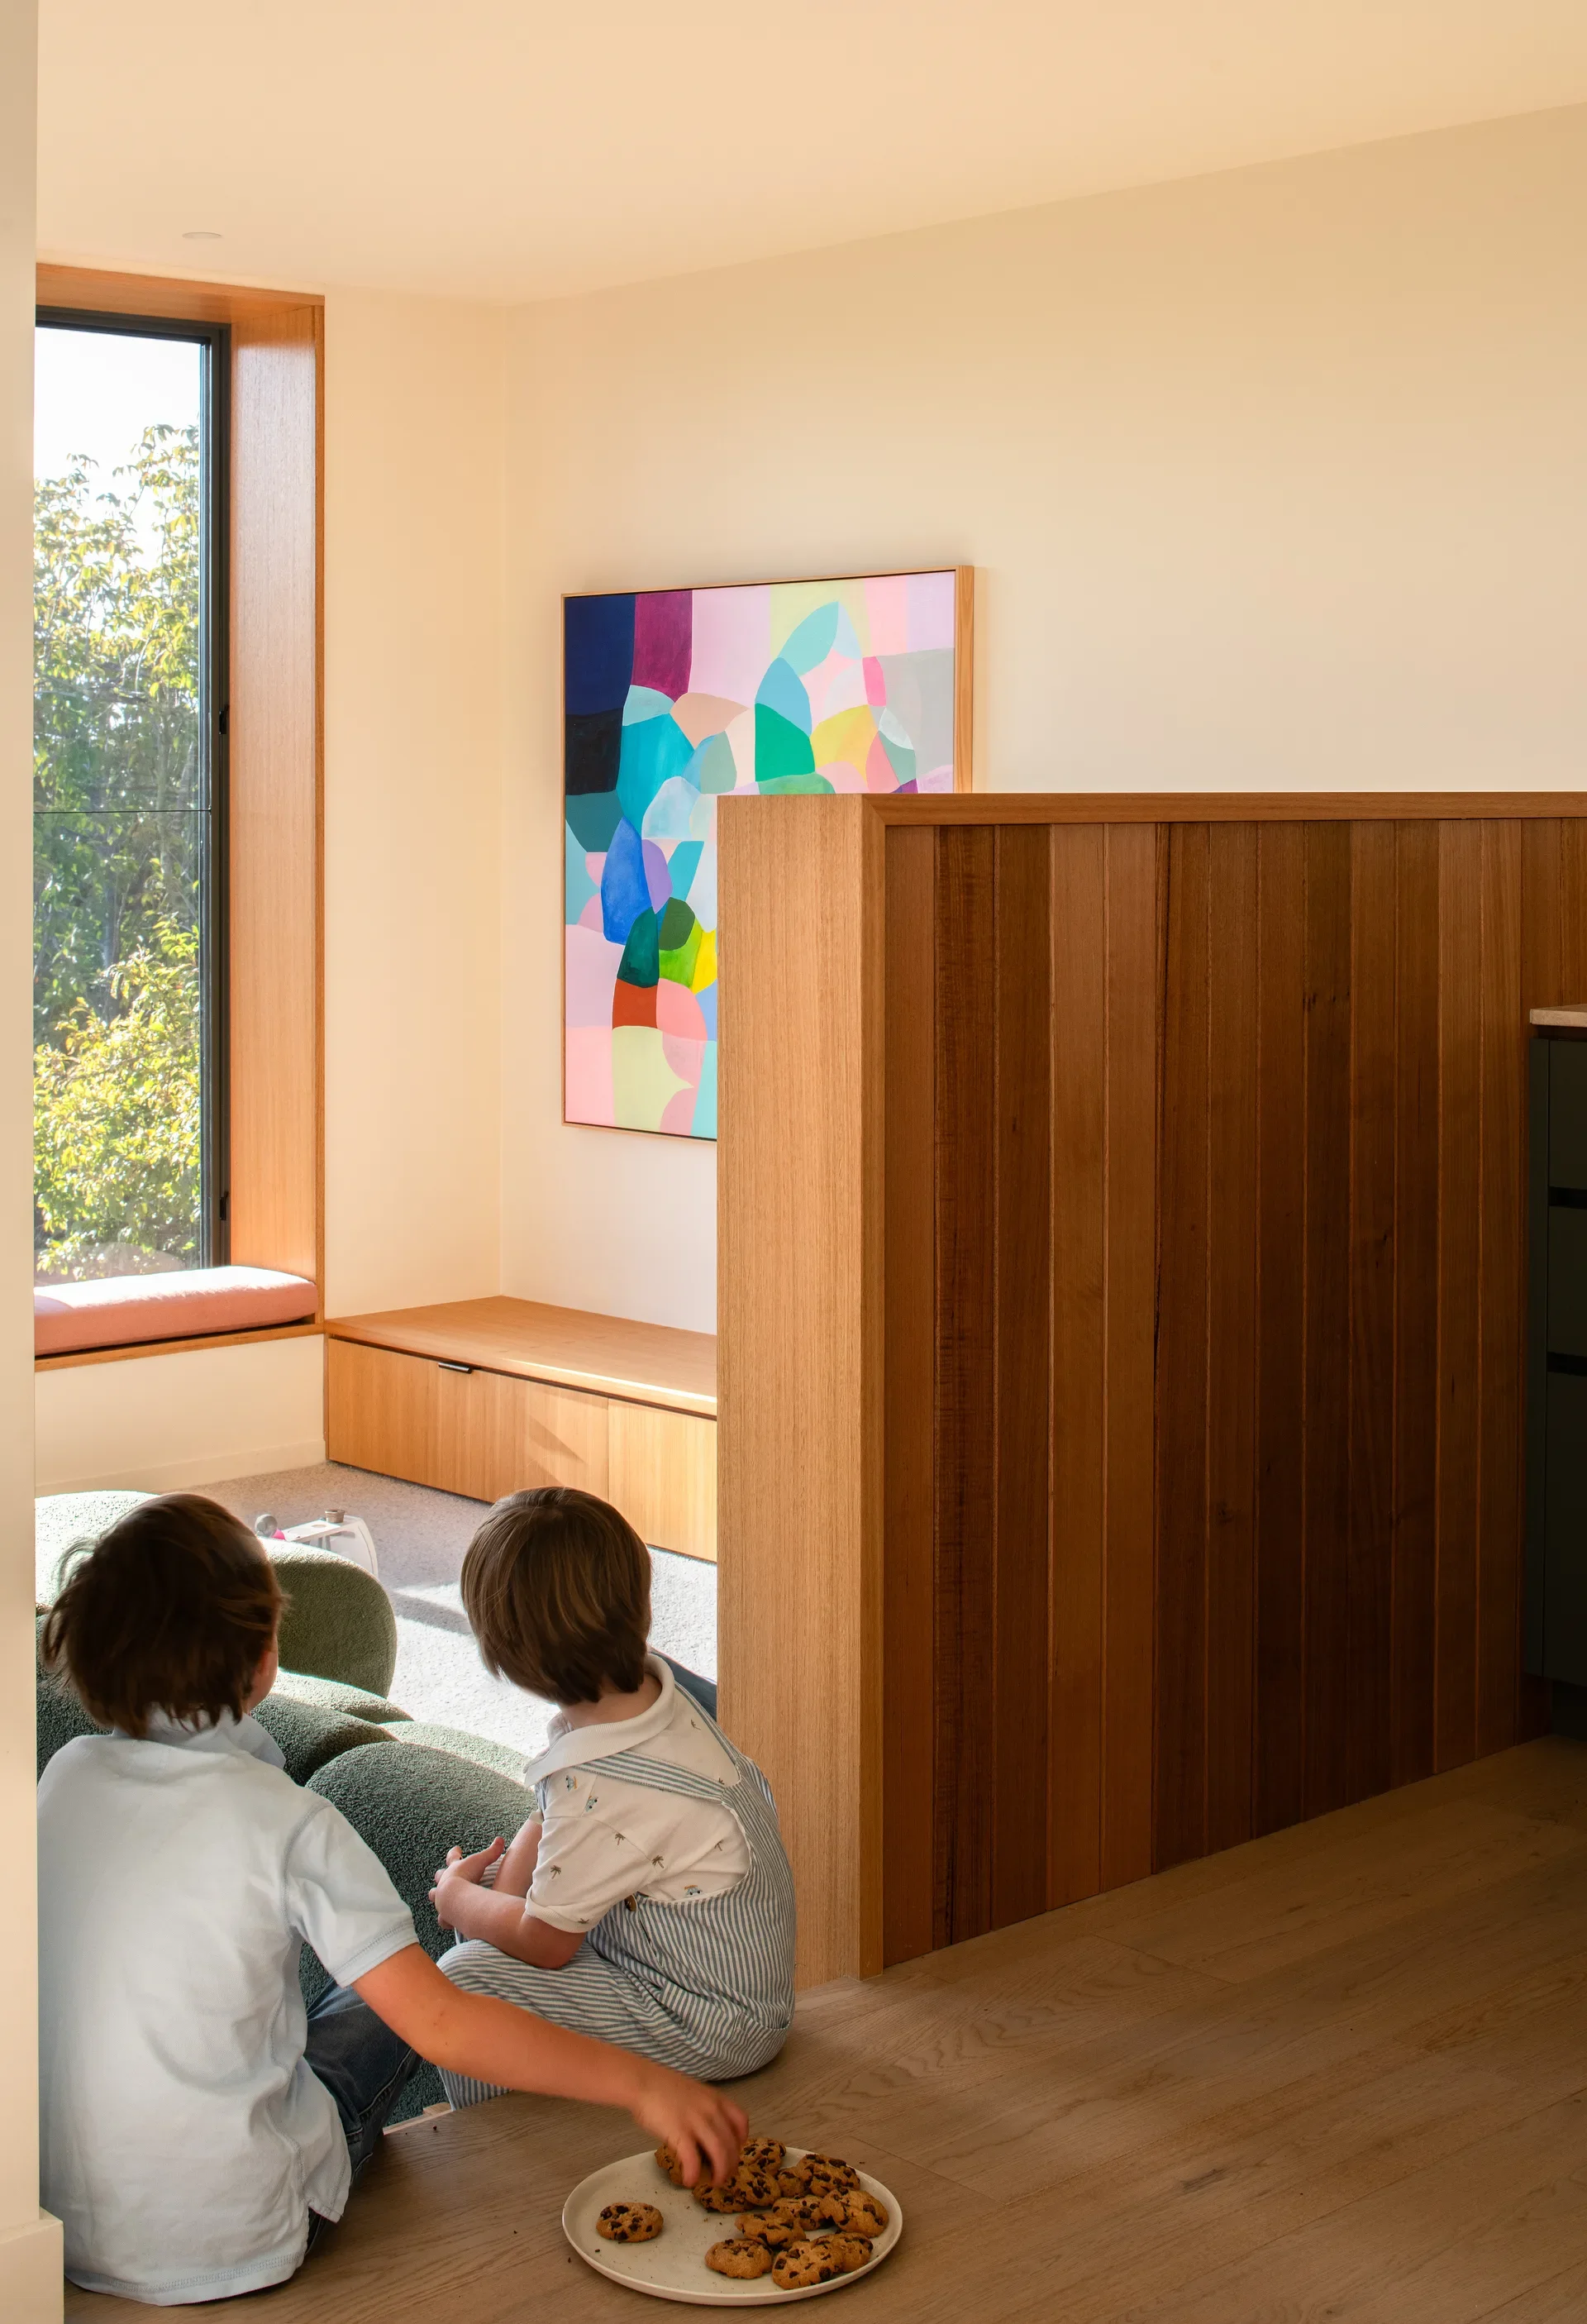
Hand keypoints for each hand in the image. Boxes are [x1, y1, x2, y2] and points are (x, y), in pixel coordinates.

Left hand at [430, 1836, 504, 1930]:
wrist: (453, 1896)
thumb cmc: (466, 1876)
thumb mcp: (480, 1861)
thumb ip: (492, 1851)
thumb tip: (501, 1839)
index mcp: (453, 1868)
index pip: (452, 1856)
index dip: (454, 1852)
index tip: (456, 1849)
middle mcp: (444, 1882)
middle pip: (439, 1875)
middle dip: (441, 1875)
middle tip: (442, 1874)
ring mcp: (442, 1898)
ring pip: (434, 1896)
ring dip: (437, 1896)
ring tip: (441, 1899)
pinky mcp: (444, 1914)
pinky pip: (442, 1919)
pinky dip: (445, 1920)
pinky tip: (450, 1924)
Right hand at [624, 2062, 747, 2190]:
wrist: (642, 2081)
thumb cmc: (662, 2087)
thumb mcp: (692, 2093)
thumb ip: (703, 2109)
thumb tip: (704, 2131)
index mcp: (715, 2099)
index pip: (741, 2120)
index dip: (741, 2139)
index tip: (734, 2150)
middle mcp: (711, 2110)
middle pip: (731, 2143)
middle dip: (731, 2164)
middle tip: (724, 2176)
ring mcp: (697, 2121)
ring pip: (719, 2153)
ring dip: (720, 2173)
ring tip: (713, 2183)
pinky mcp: (680, 2132)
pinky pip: (693, 2159)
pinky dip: (694, 2174)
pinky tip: (689, 2181)